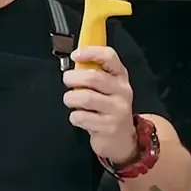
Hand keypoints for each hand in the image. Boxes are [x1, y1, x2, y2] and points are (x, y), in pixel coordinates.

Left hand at [62, 46, 137, 162]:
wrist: (122, 139)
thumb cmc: (107, 108)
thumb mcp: (106, 87)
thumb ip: (93, 72)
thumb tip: (76, 57)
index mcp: (120, 77)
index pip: (109, 56)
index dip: (90, 52)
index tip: (75, 54)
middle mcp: (122, 91)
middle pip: (93, 77)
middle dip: (72, 78)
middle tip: (68, 82)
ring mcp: (117, 110)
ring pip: (84, 97)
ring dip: (70, 99)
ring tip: (72, 101)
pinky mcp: (109, 127)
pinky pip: (81, 117)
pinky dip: (74, 117)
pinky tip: (80, 118)